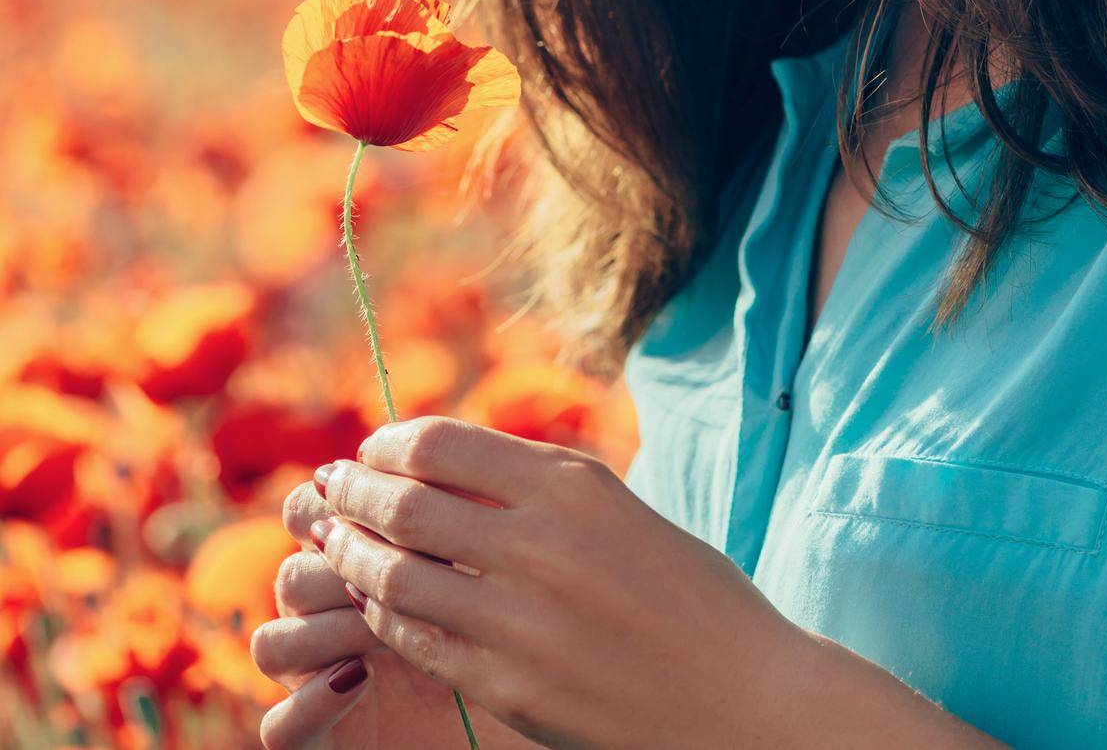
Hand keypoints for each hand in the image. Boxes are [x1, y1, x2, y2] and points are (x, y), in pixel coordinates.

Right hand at [267, 491, 529, 748]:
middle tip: (409, 564)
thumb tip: (464, 470)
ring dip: (328, 629)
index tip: (416, 498)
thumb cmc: (501, 634)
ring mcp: (315, 678)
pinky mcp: (317, 739)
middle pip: (290, 573)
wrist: (506, 715)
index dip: (344, 498)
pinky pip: (279, 725)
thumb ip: (461, 521)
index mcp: (351, 560)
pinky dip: (311, 702)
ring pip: (275, 643)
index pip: (309, 510)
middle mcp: (325, 615)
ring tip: (385, 630)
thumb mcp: (485, 573)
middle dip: (340, 565)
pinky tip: (360, 678)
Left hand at [295, 416, 821, 747]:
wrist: (742, 698)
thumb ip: (546, 492)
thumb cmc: (692, 599)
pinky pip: (418, 642)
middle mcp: (538, 542)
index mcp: (573, 485)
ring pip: (396, 576)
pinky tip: (376, 607)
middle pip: (406, 503)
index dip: (391, 443)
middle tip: (328, 490)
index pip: (443, 445)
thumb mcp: (624, 514)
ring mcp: (518, 618)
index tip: (372, 450)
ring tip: (334, 545)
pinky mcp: (507, 685)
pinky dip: (384, 618)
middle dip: (354, 493)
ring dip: (353, 556)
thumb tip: (457, 470)